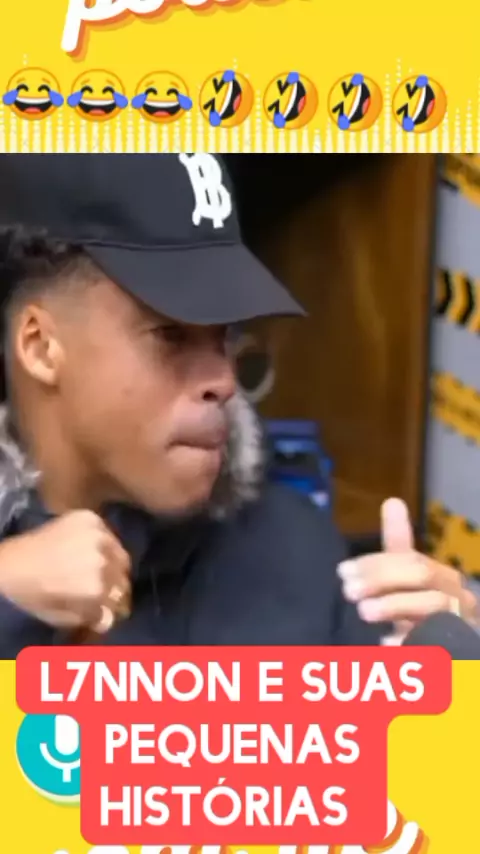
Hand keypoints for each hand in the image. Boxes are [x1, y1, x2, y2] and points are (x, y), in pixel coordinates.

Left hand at [0, 510, 130, 631]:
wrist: (10, 563)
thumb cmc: (33, 596)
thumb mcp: (62, 618)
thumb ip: (92, 618)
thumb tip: (111, 617)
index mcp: (97, 588)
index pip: (120, 601)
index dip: (116, 609)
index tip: (112, 609)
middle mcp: (102, 560)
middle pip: (124, 578)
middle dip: (117, 588)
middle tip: (108, 590)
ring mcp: (98, 535)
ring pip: (121, 555)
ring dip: (115, 564)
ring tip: (103, 569)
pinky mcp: (90, 518)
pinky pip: (109, 533)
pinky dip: (104, 542)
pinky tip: (92, 549)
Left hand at [338, 498, 477, 643]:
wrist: (456, 650)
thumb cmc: (424, 607)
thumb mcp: (408, 575)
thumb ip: (399, 543)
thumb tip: (392, 501)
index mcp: (440, 575)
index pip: (408, 559)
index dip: (375, 563)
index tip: (342, 572)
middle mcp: (456, 594)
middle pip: (420, 575)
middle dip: (382, 578)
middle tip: (348, 591)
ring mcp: (460, 621)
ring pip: (433, 604)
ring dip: (395, 605)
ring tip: (363, 611)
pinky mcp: (457, 646)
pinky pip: (435, 641)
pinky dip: (410, 642)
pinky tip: (384, 644)